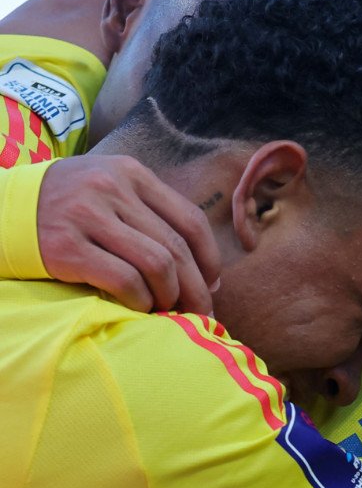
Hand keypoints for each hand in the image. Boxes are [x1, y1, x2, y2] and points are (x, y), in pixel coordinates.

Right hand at [36, 155, 220, 313]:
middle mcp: (114, 190)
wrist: (0, 208)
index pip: (190, 219)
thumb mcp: (107, 187)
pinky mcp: (66, 247)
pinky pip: (123, 279)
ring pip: (156, 263)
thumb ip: (147, 210)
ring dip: (171, 296)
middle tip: (202, 312)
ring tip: (170, 313)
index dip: (209, 257)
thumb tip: (198, 262)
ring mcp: (89, 217)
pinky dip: (140, 299)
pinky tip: (140, 309)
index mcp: (132, 175)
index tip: (213, 283)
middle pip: (176, 246)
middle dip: (197, 286)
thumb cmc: (63, 204)